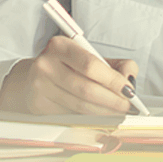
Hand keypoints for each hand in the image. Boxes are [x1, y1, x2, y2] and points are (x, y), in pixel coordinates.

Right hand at [0, 36, 137, 114]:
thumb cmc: (67, 67)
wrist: (32, 78)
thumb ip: (116, 65)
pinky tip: (98, 113)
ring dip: (104, 111)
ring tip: (117, 111)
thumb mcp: (90, 57)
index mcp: (61, 45)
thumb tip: (130, 80)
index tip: (129, 90)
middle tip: (126, 105)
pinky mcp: (38, 103)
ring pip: (80, 104)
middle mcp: (46, 64)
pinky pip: (71, 114)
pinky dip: (89, 116)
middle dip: (112, 100)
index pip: (91, 65)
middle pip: (86, 88)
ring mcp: (40, 85)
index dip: (113, 80)